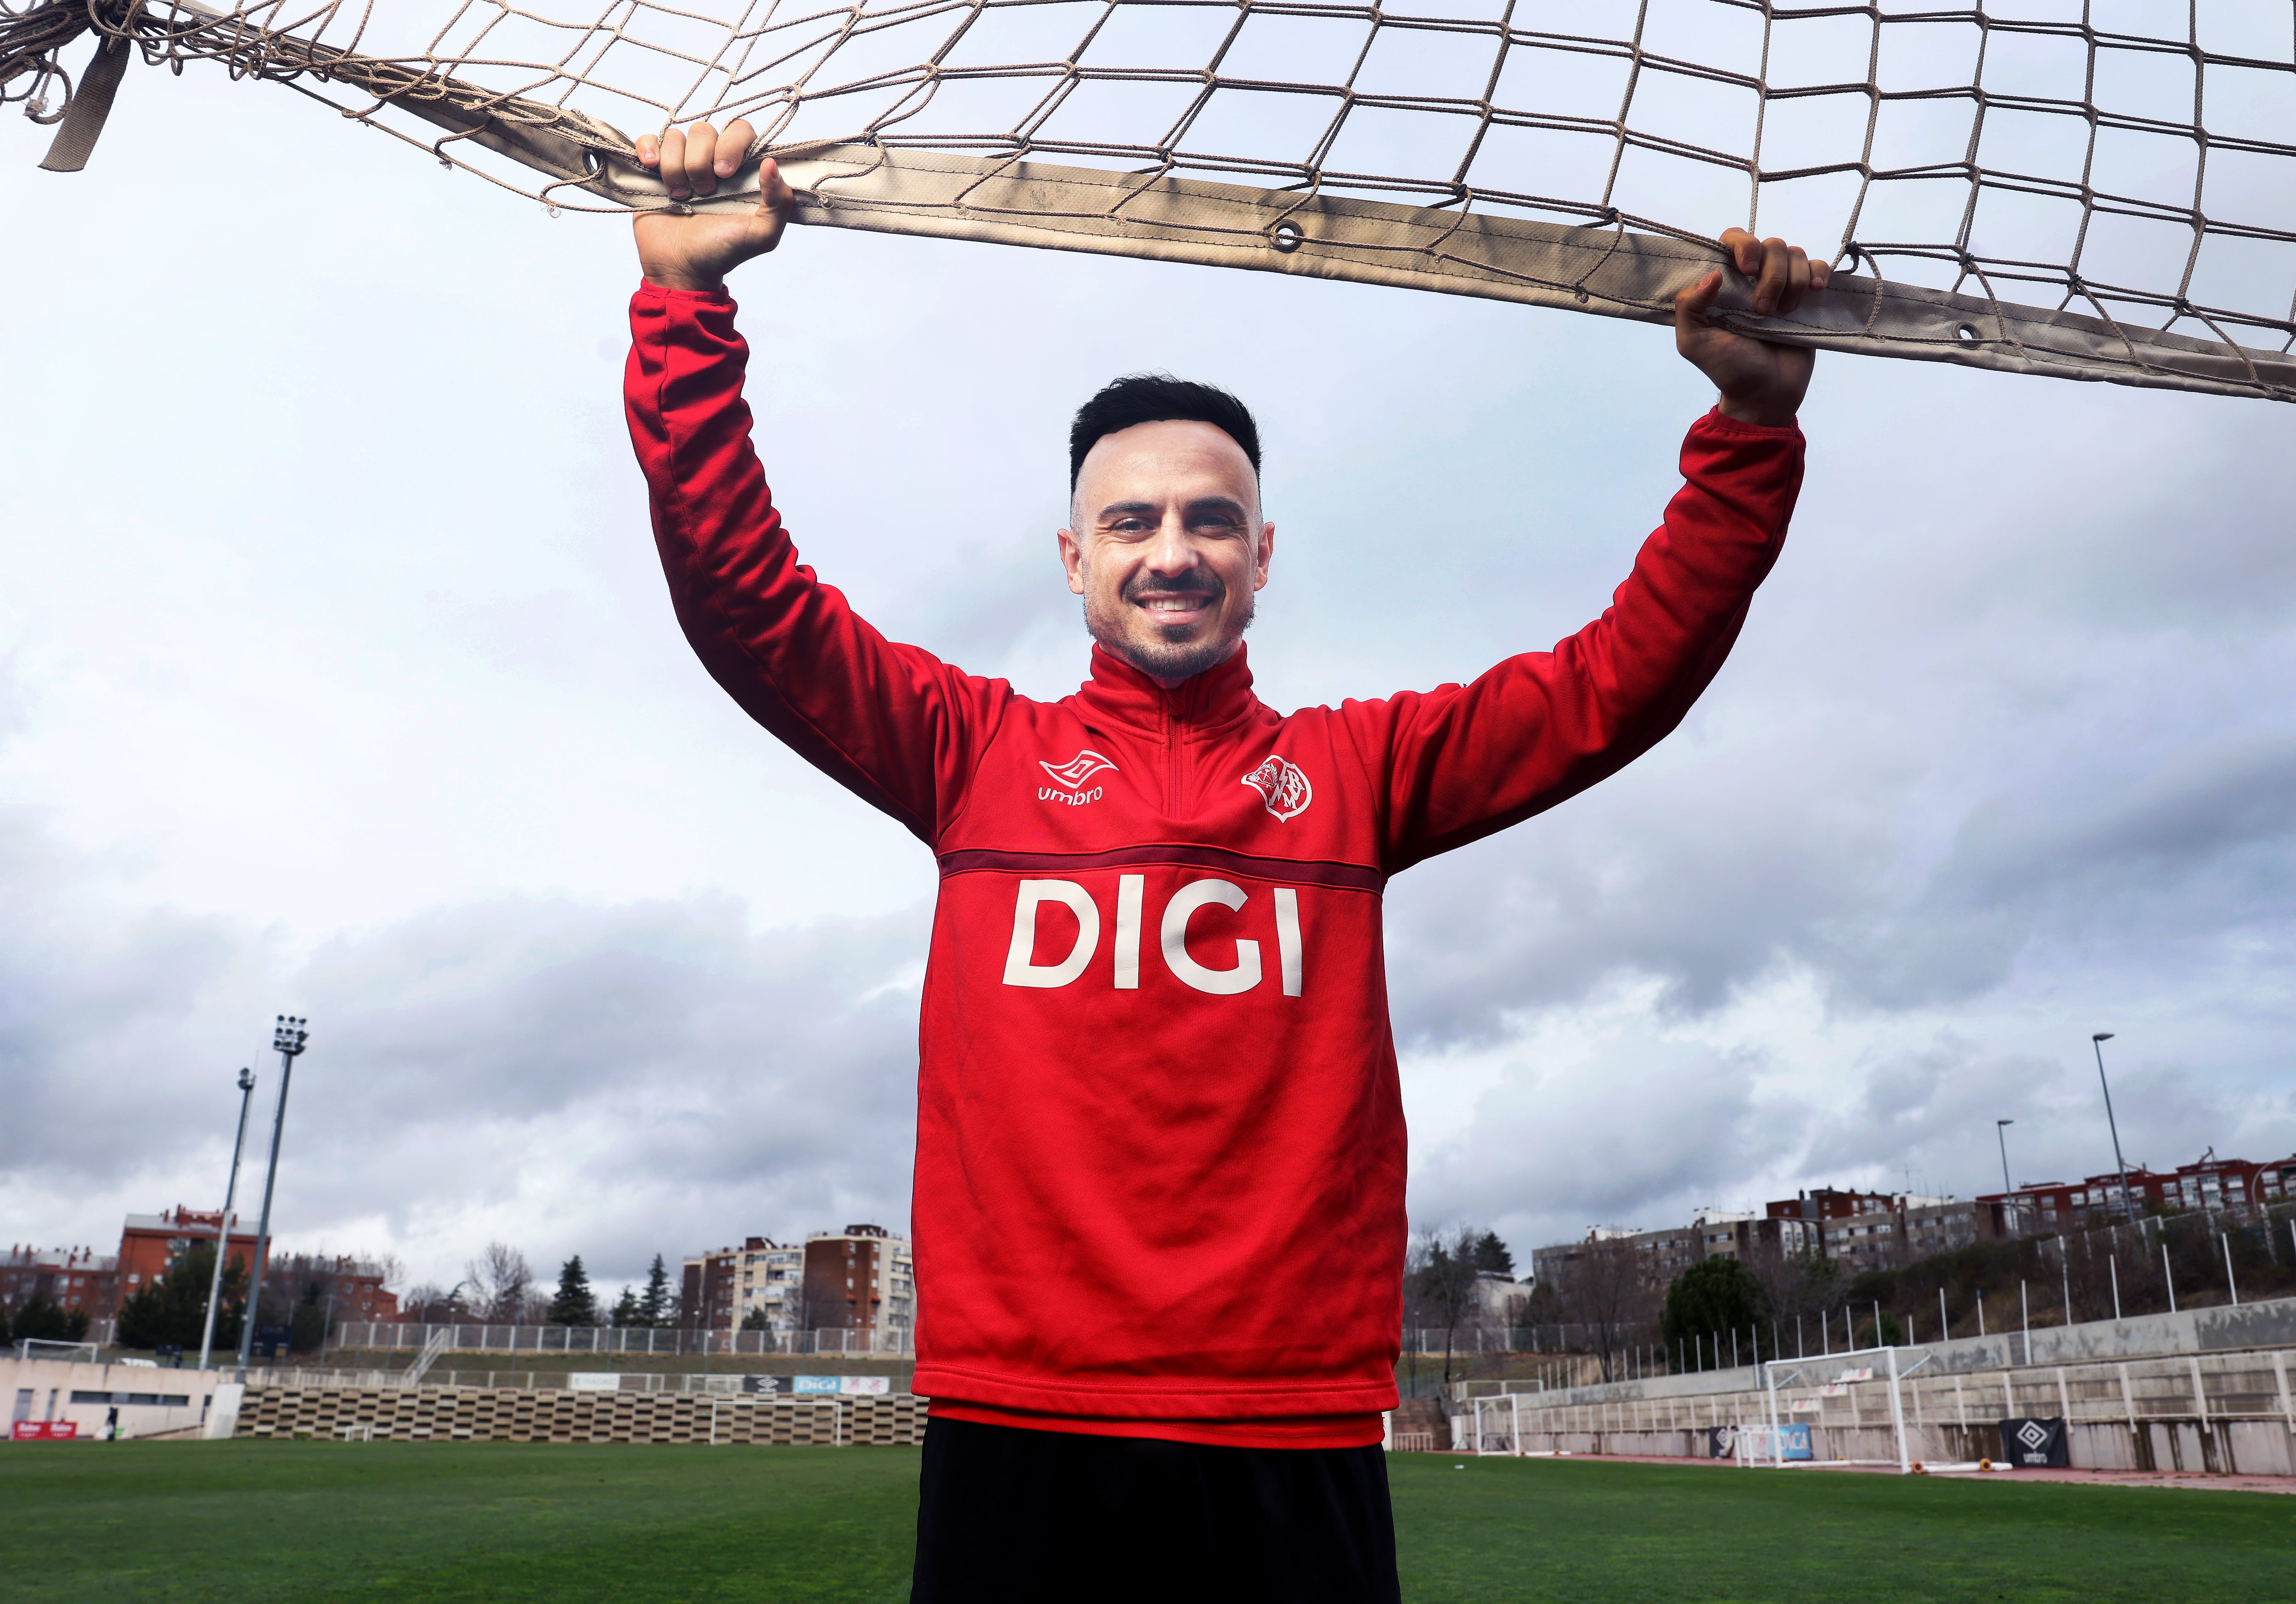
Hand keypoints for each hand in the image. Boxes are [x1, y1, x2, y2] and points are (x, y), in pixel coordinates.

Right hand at [631, 120, 795, 292]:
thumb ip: (778, 202)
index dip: (731, 144)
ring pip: (675, 137)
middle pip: (704, 130)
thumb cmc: (721, 252)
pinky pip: (649, 139)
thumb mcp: (761, 236)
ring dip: (675, 168)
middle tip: (704, 193)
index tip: (725, 174)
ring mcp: (681, 163)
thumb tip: (771, 164)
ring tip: (681, 197)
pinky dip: (648, 150)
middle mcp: (711, 160)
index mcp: (740, 170)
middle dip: (700, 163)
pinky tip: (651, 169)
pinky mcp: (654, 169)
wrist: (681, 269)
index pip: (740, 130)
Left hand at [1675, 229, 1830, 427]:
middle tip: (1762, 309)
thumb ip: (1688, 307)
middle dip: (1771, 274)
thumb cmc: (1728, 369)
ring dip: (1792, 281)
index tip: (1747, 270)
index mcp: (1725, 283)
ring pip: (1795, 253)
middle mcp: (1753, 278)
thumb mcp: (1694, 343)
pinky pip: (1818, 266)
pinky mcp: (1806, 296)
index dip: (1743, 245)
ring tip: (1783, 313)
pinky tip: (1814, 292)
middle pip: (1770, 244)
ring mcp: (1782, 285)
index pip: (1733, 239)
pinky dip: (1818, 273)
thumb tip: (1712, 274)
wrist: (1766, 393)